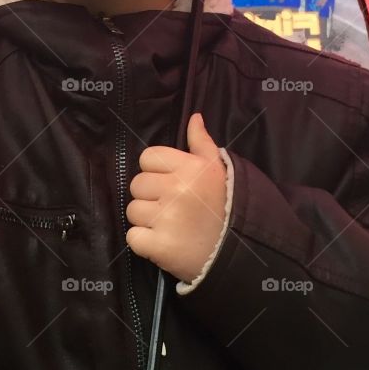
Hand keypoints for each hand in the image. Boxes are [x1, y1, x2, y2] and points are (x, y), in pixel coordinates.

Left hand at [125, 112, 231, 283]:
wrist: (236, 253)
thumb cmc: (226, 206)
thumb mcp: (218, 170)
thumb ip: (202, 142)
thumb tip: (194, 117)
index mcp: (190, 168)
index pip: (148, 157)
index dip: (156, 170)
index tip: (171, 183)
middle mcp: (177, 189)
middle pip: (137, 184)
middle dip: (150, 196)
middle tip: (172, 208)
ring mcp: (166, 218)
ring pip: (132, 211)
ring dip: (146, 220)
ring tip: (169, 226)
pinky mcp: (159, 246)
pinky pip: (132, 237)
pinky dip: (143, 242)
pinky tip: (163, 242)